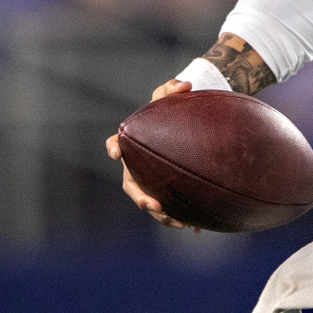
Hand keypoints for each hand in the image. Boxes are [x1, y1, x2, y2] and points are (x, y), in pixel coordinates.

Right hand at [104, 78, 199, 231]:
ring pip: (151, 202)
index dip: (115, 147)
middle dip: (140, 198)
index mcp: (133, 141)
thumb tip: (184, 85)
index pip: (118, 143)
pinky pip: (171, 207)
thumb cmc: (173, 110)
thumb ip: (173, 88)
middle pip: (132, 185)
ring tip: (178, 222)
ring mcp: (151, 179)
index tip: (116, 152)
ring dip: (162, 215)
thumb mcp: (172, 95)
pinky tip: (197, 227)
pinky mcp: (167, 189)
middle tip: (153, 205)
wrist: (186, 126)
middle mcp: (138, 164)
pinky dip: (182, 218)